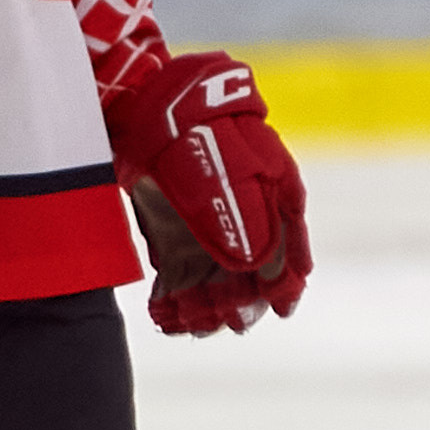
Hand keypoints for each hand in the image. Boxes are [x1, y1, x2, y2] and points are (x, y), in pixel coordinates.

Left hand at [106, 52, 308, 334]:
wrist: (142, 107)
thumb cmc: (191, 135)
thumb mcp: (220, 175)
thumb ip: (241, 221)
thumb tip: (259, 271)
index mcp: (270, 195)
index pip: (287, 247)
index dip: (287, 281)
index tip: (282, 309)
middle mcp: (243, 216)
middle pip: (249, 273)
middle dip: (236, 301)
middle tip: (222, 321)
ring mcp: (208, 225)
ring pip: (213, 281)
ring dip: (202, 306)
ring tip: (184, 322)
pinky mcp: (174, 233)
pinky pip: (181, 277)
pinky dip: (174, 298)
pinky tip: (162, 314)